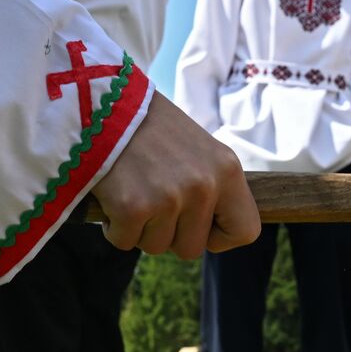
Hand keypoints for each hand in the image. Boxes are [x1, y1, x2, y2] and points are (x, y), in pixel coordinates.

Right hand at [90, 91, 259, 256]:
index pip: (245, 230)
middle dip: (170, 233)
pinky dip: (114, 225)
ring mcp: (169, 198)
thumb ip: (212, 188)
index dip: (219, 236)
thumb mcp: (200, 151)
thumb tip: (213, 230)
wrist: (105, 104)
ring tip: (135, 189)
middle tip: (154, 199)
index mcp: (228, 170)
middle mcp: (204, 186)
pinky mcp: (133, 207)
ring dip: (141, 227)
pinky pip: (124, 241)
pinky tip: (114, 193)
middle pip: (192, 248)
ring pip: (157, 246)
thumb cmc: (152, 128)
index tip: (200, 227)